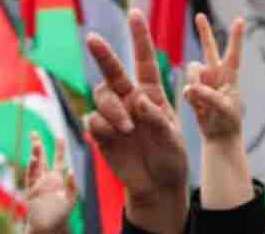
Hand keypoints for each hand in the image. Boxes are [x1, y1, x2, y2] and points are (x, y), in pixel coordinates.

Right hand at [23, 135, 78, 233]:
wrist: (45, 230)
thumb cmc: (59, 218)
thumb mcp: (70, 201)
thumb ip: (73, 187)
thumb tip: (72, 171)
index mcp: (57, 181)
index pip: (57, 161)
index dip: (59, 149)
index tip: (59, 136)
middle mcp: (45, 180)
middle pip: (41, 159)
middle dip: (37, 146)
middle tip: (34, 133)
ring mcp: (36, 185)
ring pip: (34, 166)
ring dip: (35, 156)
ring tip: (36, 145)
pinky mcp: (30, 192)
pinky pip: (30, 177)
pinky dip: (31, 168)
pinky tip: (34, 159)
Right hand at [86, 10, 190, 233]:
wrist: (156, 185)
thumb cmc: (170, 158)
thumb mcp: (172, 138)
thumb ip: (157, 119)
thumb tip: (139, 100)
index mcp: (152, 94)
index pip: (144, 61)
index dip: (139, 38)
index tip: (135, 14)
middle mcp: (130, 100)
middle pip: (112, 72)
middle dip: (103, 54)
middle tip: (92, 38)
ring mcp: (114, 116)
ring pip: (101, 97)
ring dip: (112, 109)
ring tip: (127, 128)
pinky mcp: (101, 134)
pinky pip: (92, 120)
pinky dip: (103, 127)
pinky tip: (116, 137)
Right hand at [183, 14, 244, 142]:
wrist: (219, 138)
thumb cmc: (228, 123)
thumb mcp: (222, 109)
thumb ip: (208, 96)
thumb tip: (190, 87)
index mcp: (231, 76)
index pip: (234, 53)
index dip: (236, 37)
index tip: (240, 20)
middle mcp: (217, 75)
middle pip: (209, 48)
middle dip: (204, 32)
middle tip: (199, 15)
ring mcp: (204, 82)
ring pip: (192, 70)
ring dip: (194, 83)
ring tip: (201, 101)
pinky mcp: (194, 91)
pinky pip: (187, 87)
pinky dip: (190, 97)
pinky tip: (198, 107)